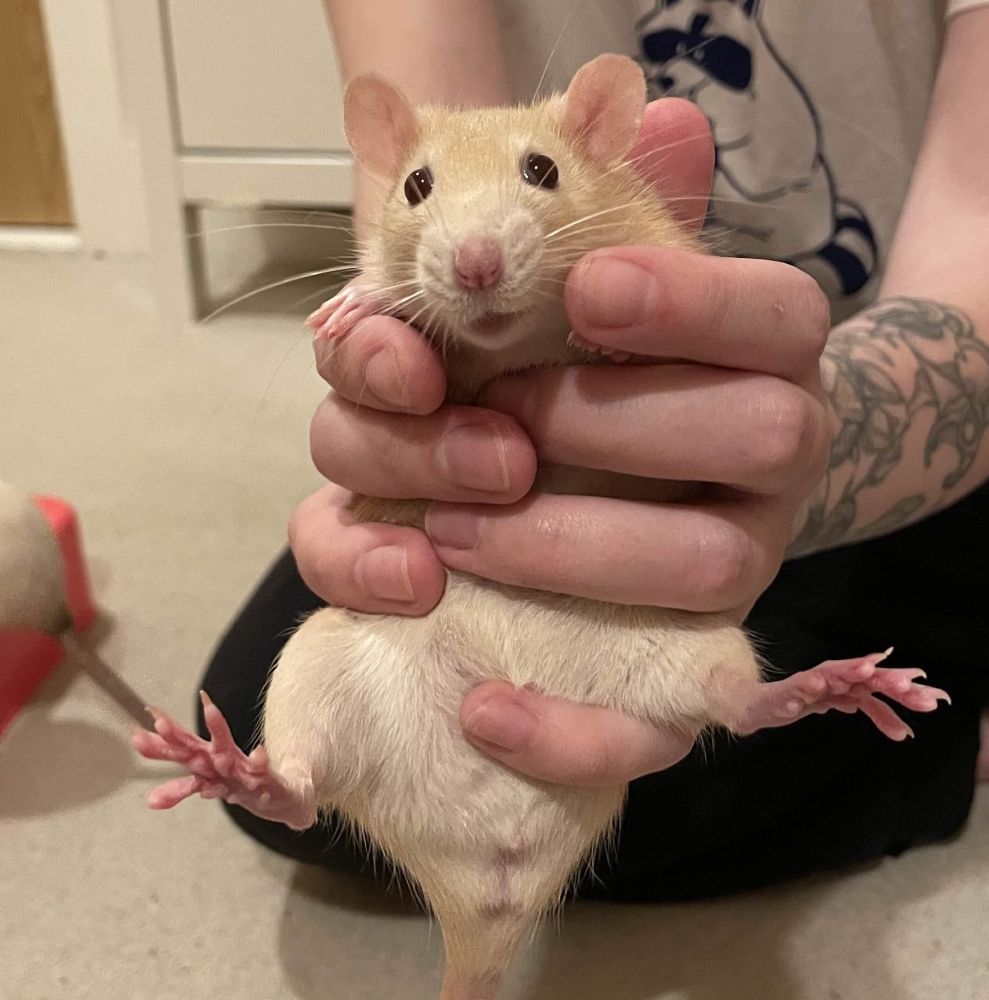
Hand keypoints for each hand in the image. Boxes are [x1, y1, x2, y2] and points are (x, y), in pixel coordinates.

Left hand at [290, 98, 830, 784]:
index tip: (583, 287)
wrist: (641, 478)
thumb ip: (619, 213)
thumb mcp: (595, 288)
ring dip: (559, 552)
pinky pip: (652, 728)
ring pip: (695, 573)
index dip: (686, 298)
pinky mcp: (687, 666)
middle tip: (482, 430)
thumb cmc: (600, 368)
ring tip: (446, 533)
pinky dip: (562, 728)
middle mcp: (776, 459)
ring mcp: (740, 570)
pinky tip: (478, 704)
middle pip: (746, 440)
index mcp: (767, 355)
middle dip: (597, 428)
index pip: (774, 313)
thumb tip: (653, 108)